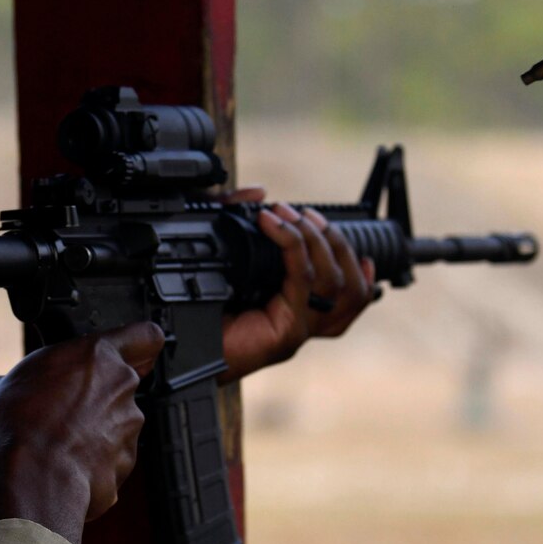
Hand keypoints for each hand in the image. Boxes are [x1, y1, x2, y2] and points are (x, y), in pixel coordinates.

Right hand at [0, 322, 164, 543]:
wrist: (32, 477)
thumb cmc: (19, 426)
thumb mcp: (3, 386)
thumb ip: (25, 378)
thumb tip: (7, 387)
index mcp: (97, 355)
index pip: (146, 336)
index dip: (139, 346)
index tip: (129, 353)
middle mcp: (121, 386)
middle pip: (123, 384)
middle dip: (101, 396)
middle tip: (66, 409)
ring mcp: (129, 426)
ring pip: (118, 423)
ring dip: (97, 431)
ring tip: (59, 443)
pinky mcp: (127, 462)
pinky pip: (113, 457)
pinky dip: (96, 462)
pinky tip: (66, 466)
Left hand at [218, 188, 375, 380]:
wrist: (181, 350)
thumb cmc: (200, 310)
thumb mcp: (225, 258)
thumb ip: (238, 222)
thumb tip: (257, 193)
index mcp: (299, 312)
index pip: (352, 296)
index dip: (361, 271)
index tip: (352, 238)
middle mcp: (306, 324)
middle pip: (350, 285)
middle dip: (333, 240)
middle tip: (302, 213)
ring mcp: (299, 330)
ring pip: (334, 282)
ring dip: (317, 239)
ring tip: (290, 215)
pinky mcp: (287, 333)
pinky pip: (302, 282)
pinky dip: (291, 246)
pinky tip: (271, 226)